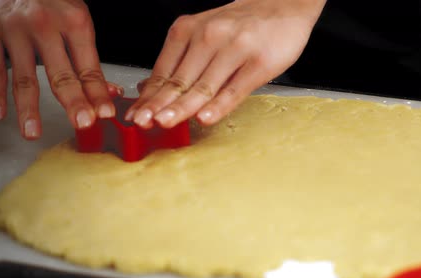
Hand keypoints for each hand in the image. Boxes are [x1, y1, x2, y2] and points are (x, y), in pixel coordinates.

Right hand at [0, 0, 114, 139]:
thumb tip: (110, 93)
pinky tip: (0, 113)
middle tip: (82, 123)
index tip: (105, 114)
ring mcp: (15, 30)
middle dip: (73, 102)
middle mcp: (44, 25)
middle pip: (61, 74)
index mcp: (73, 22)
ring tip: (33, 132)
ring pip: (24, 77)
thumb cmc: (51, 2)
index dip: (98, 93)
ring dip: (28, 109)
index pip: (89, 67)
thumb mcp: (77, 21)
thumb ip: (90, 59)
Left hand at [126, 0, 326, 128]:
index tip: (136, 115)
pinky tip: (205, 118)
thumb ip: (180, 60)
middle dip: (159, 105)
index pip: (164, 71)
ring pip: (203, 86)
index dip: (149, 96)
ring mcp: (234, 49)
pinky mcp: (258, 63)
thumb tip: (150, 88)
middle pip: (180, 80)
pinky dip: (219, 106)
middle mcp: (209, 37)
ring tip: (166, 122)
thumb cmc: (242, 25)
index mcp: (189, 30)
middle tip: (144, 122)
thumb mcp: (204, 33)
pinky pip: (235, 89)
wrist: (283, 6)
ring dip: (182, 107)